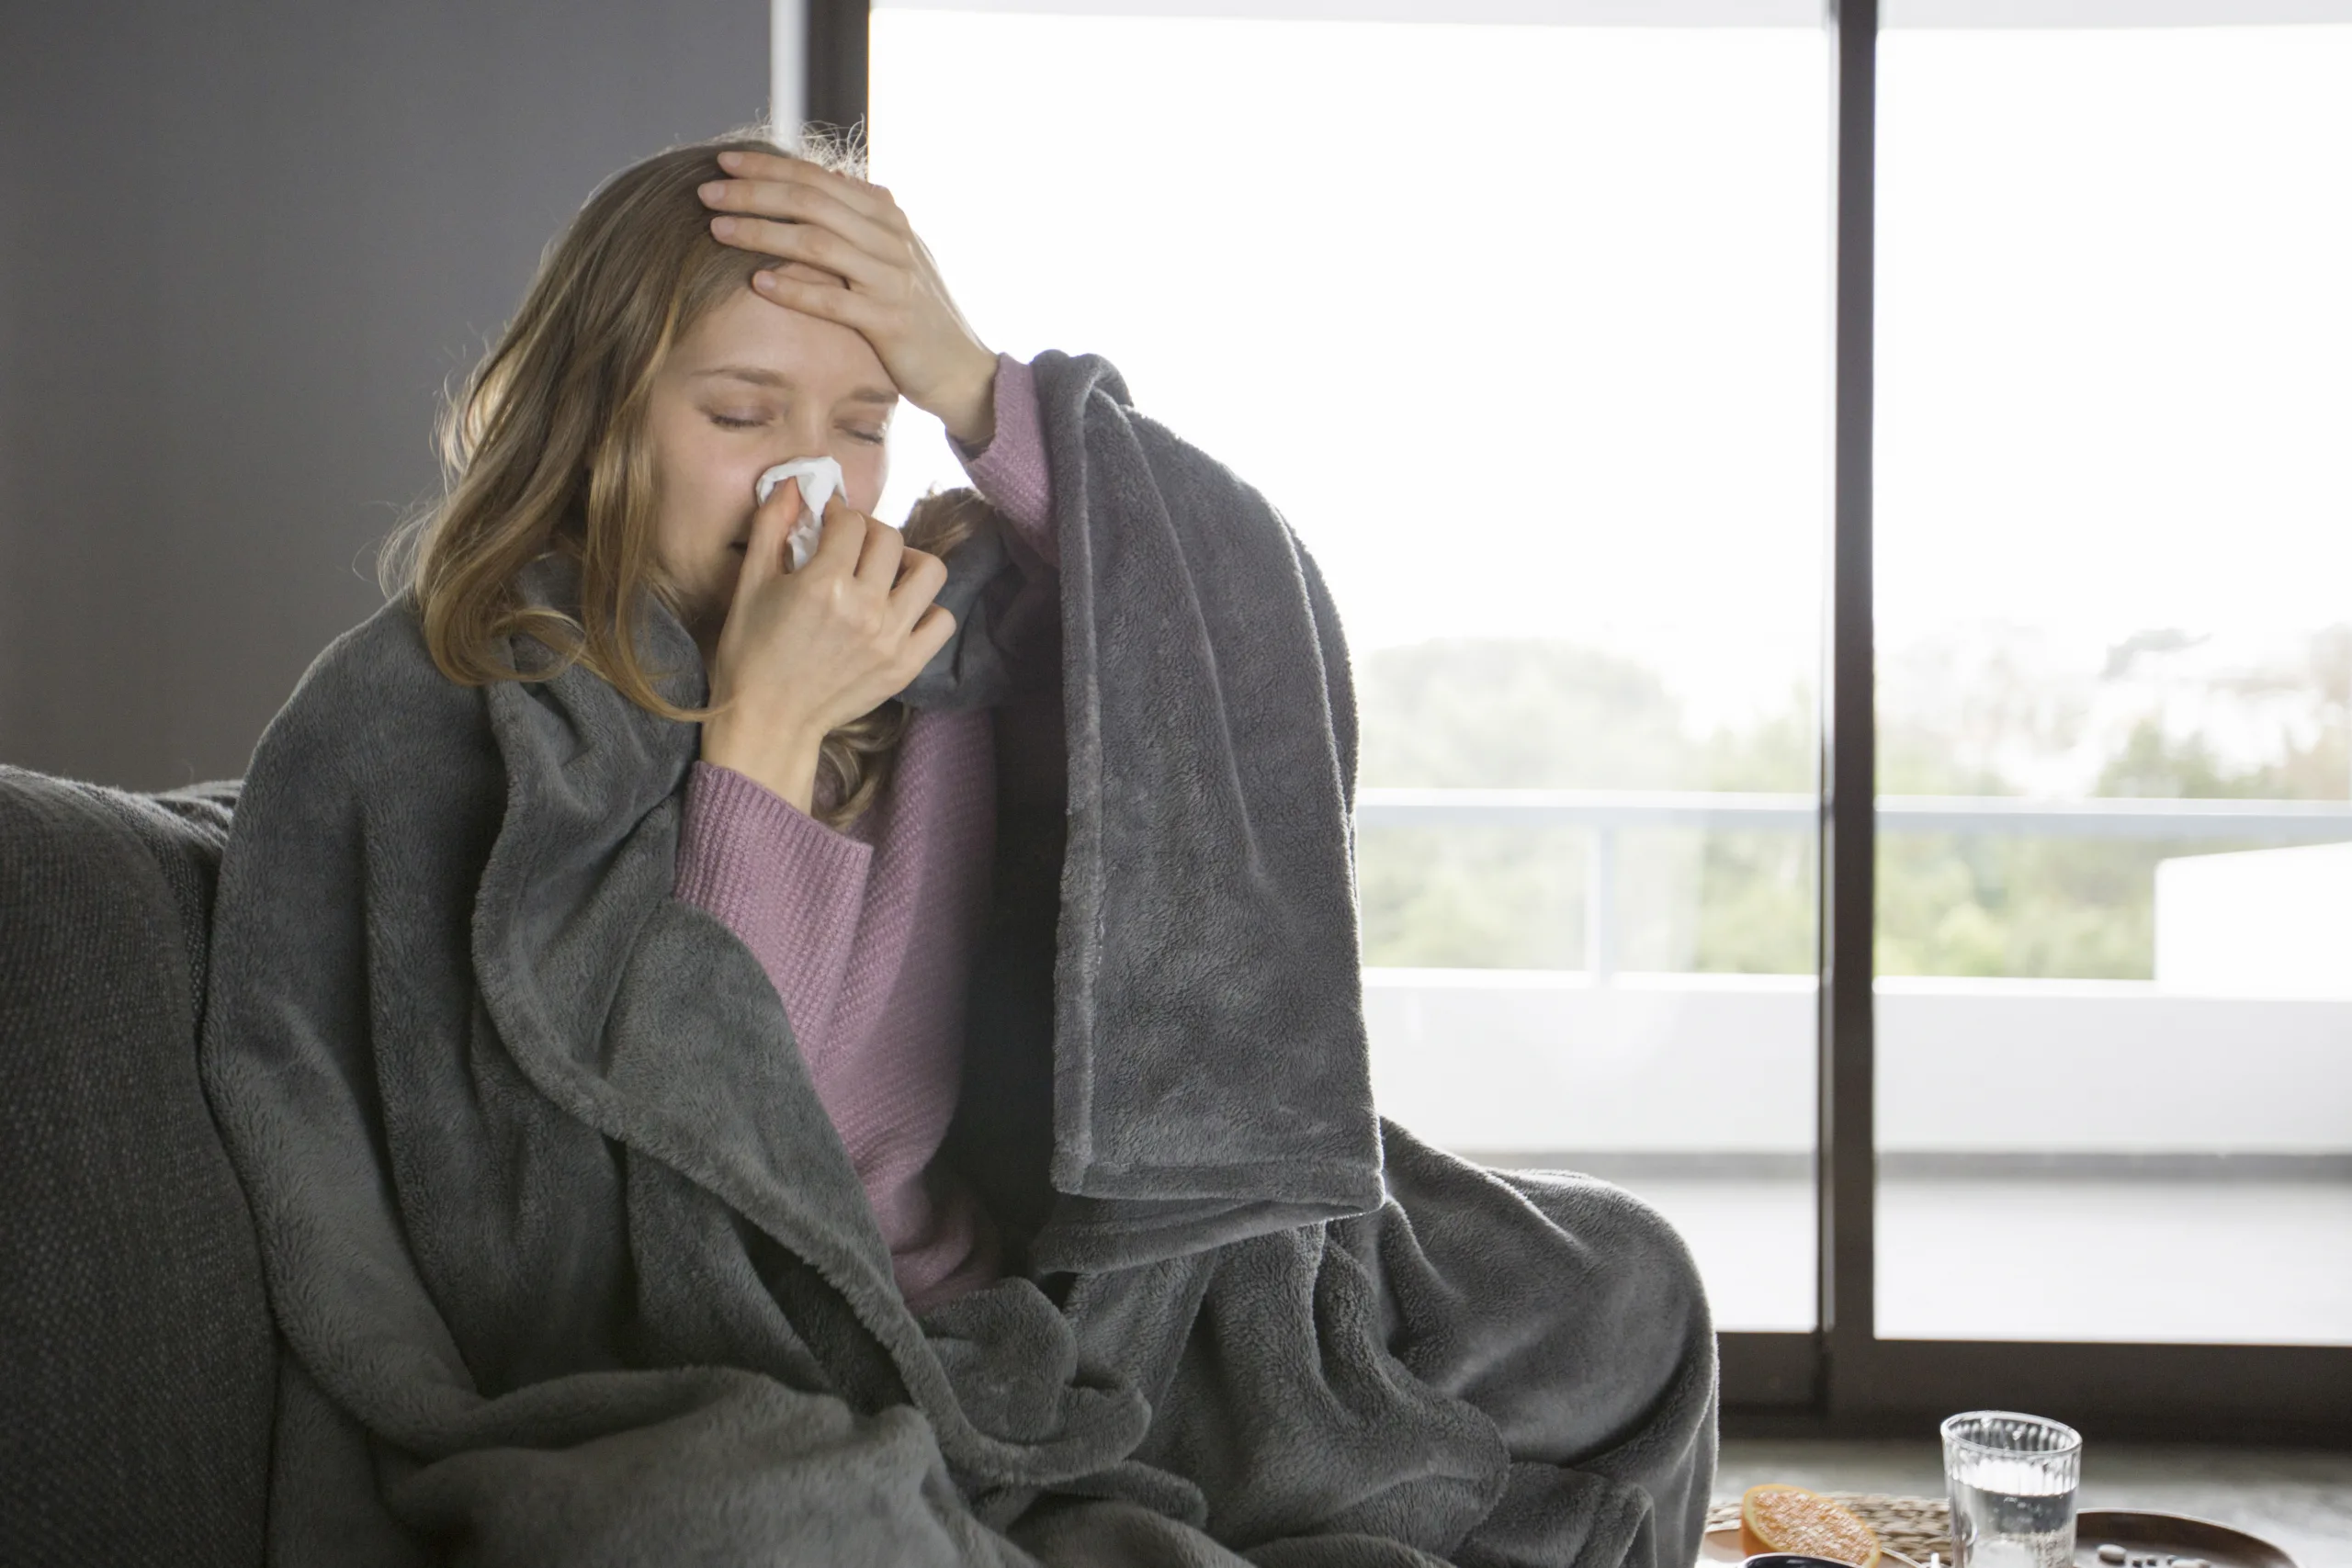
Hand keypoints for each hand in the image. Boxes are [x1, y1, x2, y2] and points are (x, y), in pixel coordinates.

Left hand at [699, 150, 999, 447]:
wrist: (964, 369)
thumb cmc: (919, 315)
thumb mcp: (894, 256)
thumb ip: (863, 219)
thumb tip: (832, 180)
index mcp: (887, 216)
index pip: (818, 178)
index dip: (768, 166)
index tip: (723, 161)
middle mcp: (891, 238)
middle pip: (811, 202)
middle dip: (753, 193)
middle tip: (706, 192)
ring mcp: (893, 278)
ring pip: (817, 243)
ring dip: (762, 232)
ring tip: (717, 230)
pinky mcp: (891, 320)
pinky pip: (835, 300)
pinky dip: (795, 289)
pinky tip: (758, 282)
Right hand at [699, 478, 956, 813]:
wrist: (767, 720)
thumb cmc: (750, 653)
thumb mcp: (750, 584)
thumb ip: (771, 528)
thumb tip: (795, 484)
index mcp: (824, 583)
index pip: (852, 522)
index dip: (838, 514)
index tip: (828, 523)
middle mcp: (865, 607)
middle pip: (891, 540)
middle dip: (869, 532)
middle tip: (852, 544)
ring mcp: (891, 638)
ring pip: (929, 572)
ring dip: (909, 562)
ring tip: (887, 571)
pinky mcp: (906, 665)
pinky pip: (941, 620)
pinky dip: (928, 608)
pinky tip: (900, 609)